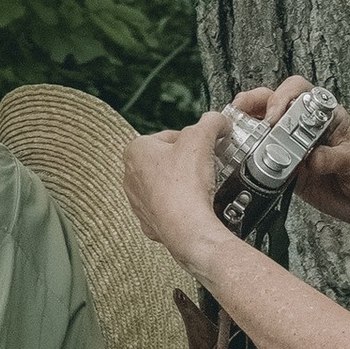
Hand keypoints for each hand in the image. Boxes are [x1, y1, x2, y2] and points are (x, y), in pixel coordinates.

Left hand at [122, 112, 226, 264]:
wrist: (187, 228)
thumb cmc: (185, 185)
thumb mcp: (201, 137)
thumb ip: (211, 122)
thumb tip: (217, 120)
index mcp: (135, 150)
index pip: (168, 136)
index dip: (191, 140)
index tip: (204, 146)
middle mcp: (131, 176)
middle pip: (167, 160)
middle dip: (187, 161)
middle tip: (204, 165)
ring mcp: (139, 201)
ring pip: (167, 185)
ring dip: (184, 184)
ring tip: (201, 186)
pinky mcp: (150, 222)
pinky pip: (169, 207)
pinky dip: (182, 205)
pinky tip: (194, 204)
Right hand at [232, 77, 349, 220]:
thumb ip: (332, 157)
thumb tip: (309, 159)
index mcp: (326, 116)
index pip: (299, 92)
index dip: (283, 98)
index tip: (275, 116)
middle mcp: (307, 129)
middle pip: (274, 104)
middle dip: (255, 103)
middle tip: (242, 111)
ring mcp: (297, 151)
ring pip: (266, 131)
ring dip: (248, 127)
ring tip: (234, 130)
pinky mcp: (292, 174)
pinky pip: (267, 163)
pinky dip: (253, 160)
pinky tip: (243, 159)